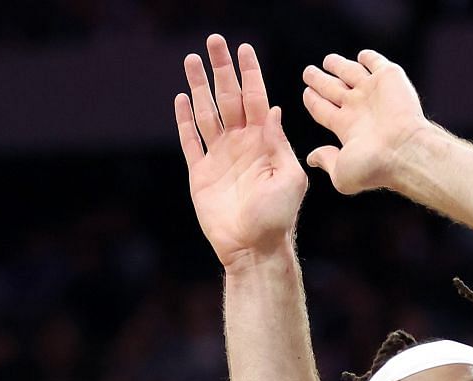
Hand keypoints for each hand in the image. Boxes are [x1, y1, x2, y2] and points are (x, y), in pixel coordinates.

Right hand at [177, 35, 306, 267]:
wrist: (253, 249)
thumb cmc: (278, 218)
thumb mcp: (290, 179)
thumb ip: (279, 144)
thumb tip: (273, 108)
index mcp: (264, 142)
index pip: (255, 98)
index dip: (249, 73)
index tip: (243, 48)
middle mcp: (241, 144)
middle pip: (228, 97)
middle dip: (221, 69)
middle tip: (214, 40)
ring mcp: (219, 157)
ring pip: (207, 113)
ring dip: (200, 86)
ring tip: (191, 60)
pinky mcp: (200, 174)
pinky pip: (190, 141)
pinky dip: (184, 121)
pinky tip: (182, 99)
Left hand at [300, 50, 433, 193]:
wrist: (404, 150)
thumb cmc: (375, 166)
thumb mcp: (341, 172)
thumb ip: (326, 161)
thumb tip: (312, 159)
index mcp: (347, 127)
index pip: (324, 110)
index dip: (313, 101)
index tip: (306, 92)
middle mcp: (359, 108)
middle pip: (333, 89)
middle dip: (320, 81)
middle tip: (308, 73)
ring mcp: (373, 92)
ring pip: (351, 73)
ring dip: (338, 65)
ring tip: (327, 61)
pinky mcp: (389, 78)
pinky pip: (376, 63)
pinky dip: (369, 57)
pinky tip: (361, 56)